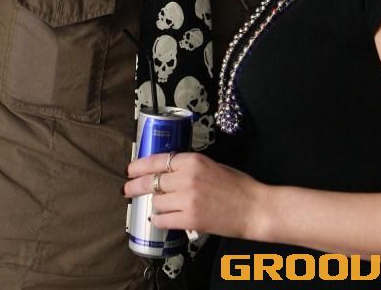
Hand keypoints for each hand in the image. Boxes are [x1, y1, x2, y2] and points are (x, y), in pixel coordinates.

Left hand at [124, 151, 263, 238]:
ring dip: (155, 204)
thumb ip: (189, 167)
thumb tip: (166, 172)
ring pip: (156, 202)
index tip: (130, 169)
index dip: (140, 165)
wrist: (253, 207)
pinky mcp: (189, 219)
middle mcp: (187, 178)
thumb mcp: (212, 165)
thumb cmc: (237, 186)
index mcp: (194, 160)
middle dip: (135, 186)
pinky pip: (162, 220)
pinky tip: (162, 218)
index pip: (158, 160)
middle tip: (127, 189)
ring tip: (160, 206)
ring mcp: (187, 199)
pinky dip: (159, 220)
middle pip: (151, 181)